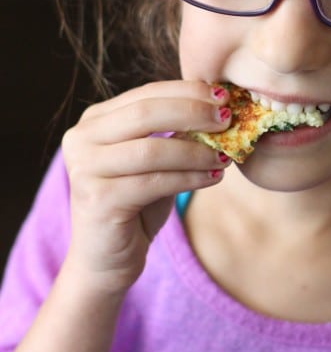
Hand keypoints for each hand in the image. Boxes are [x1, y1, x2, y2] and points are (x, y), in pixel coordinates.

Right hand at [61, 80, 230, 291]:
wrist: (107, 259)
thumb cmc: (135, 206)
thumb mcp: (155, 162)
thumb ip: (174, 133)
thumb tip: (219, 108)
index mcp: (94, 122)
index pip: (145, 94)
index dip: (186, 92)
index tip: (224, 95)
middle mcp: (81, 139)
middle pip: (145, 113)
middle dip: (192, 113)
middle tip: (228, 120)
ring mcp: (85, 169)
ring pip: (152, 149)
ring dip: (196, 151)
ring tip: (225, 156)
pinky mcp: (98, 199)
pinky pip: (154, 181)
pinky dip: (190, 178)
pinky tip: (214, 178)